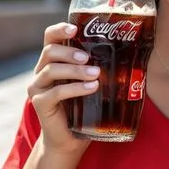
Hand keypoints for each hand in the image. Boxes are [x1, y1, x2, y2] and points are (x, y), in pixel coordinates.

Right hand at [28, 22, 98, 155]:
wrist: (70, 139)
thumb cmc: (84, 106)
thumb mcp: (90, 81)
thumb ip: (99, 66)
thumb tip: (130, 51)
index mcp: (53, 61)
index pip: (50, 37)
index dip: (60, 29)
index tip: (75, 29)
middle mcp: (41, 70)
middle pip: (50, 51)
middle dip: (70, 52)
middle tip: (88, 57)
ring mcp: (38, 87)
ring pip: (52, 70)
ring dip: (75, 70)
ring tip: (95, 74)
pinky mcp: (39, 103)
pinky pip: (56, 92)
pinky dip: (75, 88)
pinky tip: (91, 88)